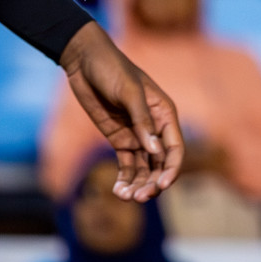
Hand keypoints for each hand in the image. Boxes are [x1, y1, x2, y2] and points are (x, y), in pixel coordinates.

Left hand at [58, 22, 184, 201]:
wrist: (86, 63)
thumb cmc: (113, 70)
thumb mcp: (129, 92)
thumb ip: (142, 120)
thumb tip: (154, 150)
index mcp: (165, 114)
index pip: (174, 148)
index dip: (172, 168)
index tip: (162, 185)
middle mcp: (154, 128)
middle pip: (160, 163)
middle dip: (153, 182)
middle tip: (139, 197)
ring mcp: (136, 135)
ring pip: (145, 168)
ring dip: (138, 184)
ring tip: (125, 197)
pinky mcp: (119, 140)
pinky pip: (127, 165)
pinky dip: (124, 179)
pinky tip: (117, 191)